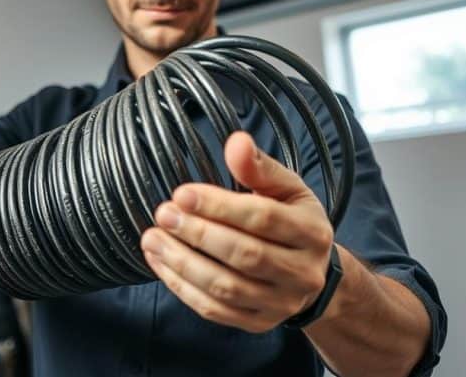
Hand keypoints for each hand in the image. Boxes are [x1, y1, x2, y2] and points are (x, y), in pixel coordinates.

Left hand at [140, 131, 334, 332]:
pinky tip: (161, 263)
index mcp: (312, 232)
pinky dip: (182, 288)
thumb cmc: (292, 221)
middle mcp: (302, 273)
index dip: (220, 206)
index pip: (263, 218)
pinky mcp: (258, 323)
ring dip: (183, 263)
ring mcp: (281, 303)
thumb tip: (236, 141)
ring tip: (153, 238)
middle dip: (198, 233)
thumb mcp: (286, 188)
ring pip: (226, 287)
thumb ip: (259, 167)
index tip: (182, 193)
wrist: (312, 274)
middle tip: (163, 214)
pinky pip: (215, 310)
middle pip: (244, 255)